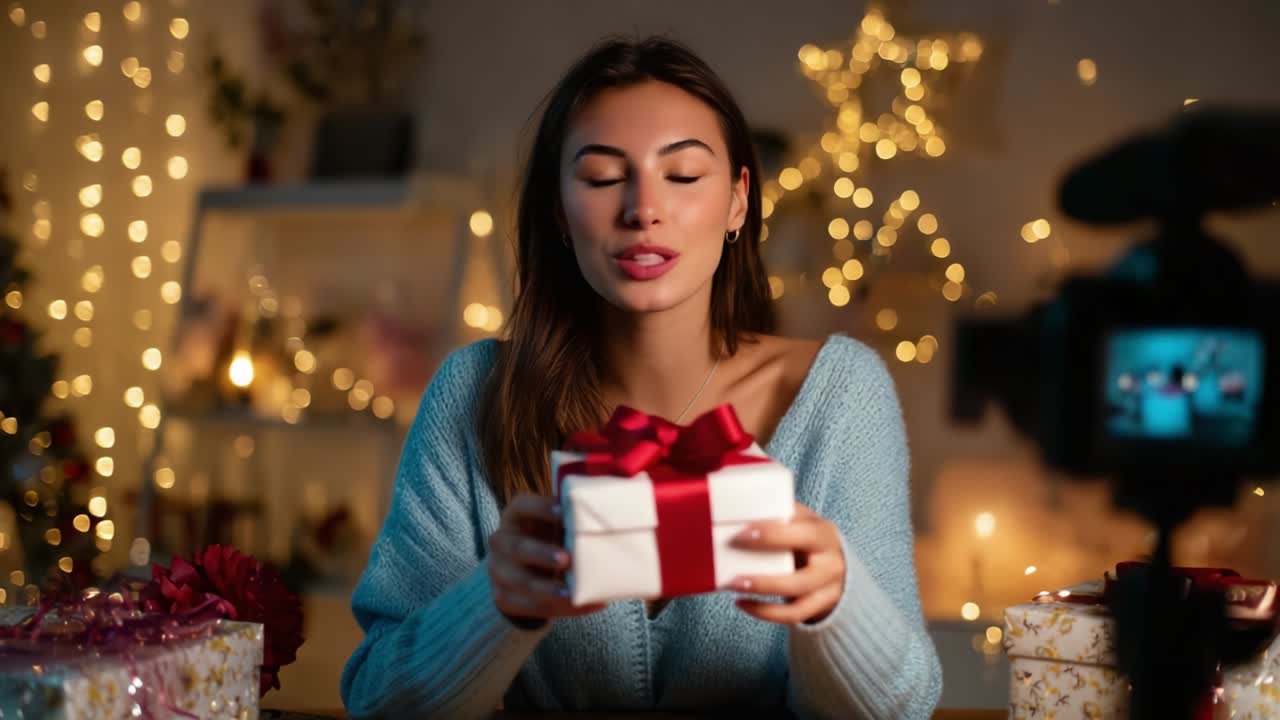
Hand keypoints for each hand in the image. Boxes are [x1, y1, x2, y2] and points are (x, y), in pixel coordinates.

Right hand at [488, 493, 606, 626]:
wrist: (523, 573)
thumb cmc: (547, 541)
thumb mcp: (552, 527)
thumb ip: (571, 522)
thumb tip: (611, 516)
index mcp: (515, 517)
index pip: (522, 506)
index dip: (541, 508)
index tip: (564, 512)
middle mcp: (501, 542)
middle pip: (517, 547)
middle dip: (541, 554)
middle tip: (566, 559)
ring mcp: (498, 571)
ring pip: (522, 582)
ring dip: (549, 589)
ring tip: (573, 593)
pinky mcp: (504, 598)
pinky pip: (531, 606)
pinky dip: (560, 608)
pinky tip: (582, 604)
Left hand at [727, 501, 845, 624]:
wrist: (835, 560)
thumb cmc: (806, 536)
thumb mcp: (800, 520)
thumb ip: (778, 515)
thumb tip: (738, 508)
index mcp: (823, 533)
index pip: (800, 533)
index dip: (769, 535)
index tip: (740, 535)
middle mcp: (831, 562)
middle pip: (801, 577)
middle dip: (765, 580)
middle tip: (732, 576)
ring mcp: (829, 587)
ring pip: (796, 596)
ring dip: (762, 593)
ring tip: (733, 586)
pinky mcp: (822, 605)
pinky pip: (794, 614)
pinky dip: (765, 612)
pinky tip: (743, 603)